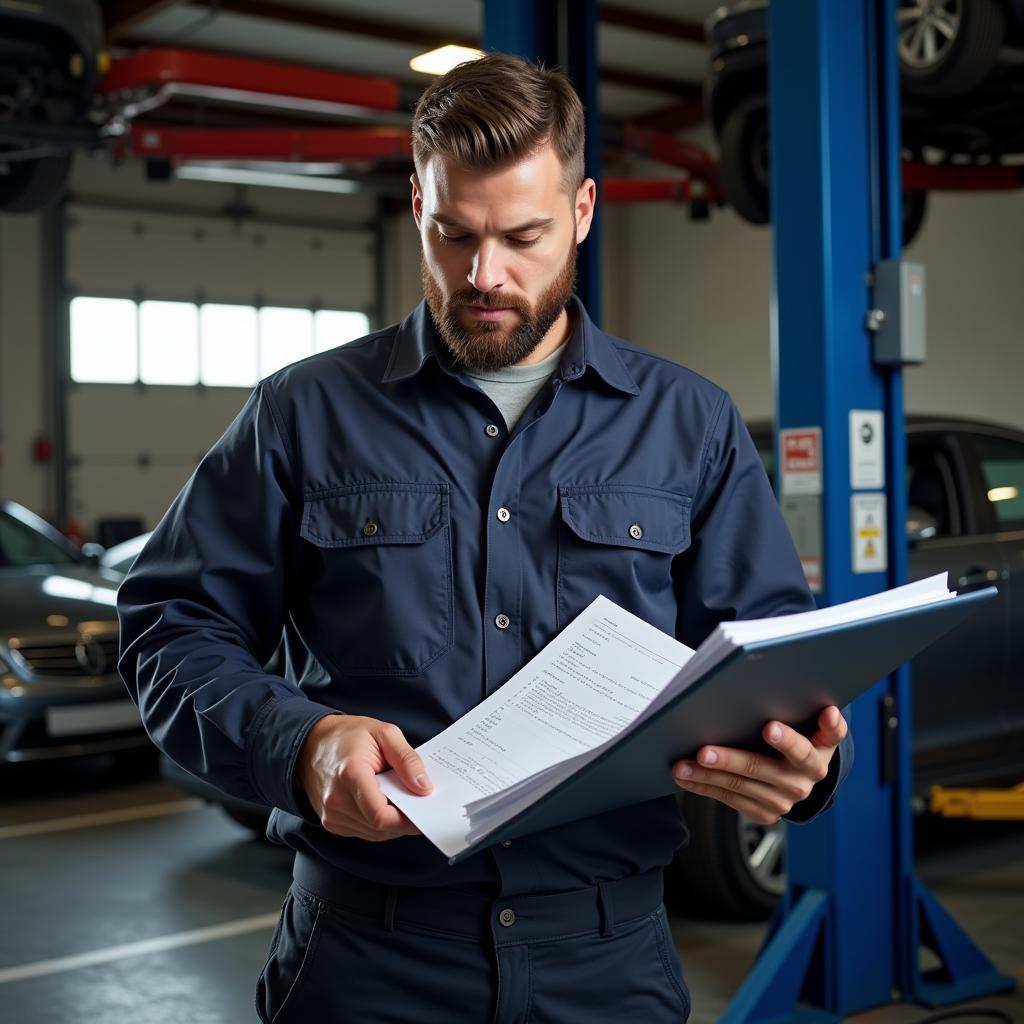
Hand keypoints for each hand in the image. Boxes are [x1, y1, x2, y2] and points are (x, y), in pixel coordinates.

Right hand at [297, 714, 432, 840]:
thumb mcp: (385, 734)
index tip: (425, 810)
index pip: (381, 815)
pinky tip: (382, 802)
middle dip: (403, 819)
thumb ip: (407, 759)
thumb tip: (424, 787)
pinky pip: (364, 831)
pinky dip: (378, 823)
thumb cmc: (348, 736)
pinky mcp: (331, 822)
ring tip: (397, 796)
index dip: (407, 820)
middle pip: (380, 827)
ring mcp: (331, 814)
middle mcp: (336, 799)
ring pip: (374, 834)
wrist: (312, 743)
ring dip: (392, 822)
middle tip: (416, 800)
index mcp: (350, 774)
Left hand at [671, 706, 847, 824]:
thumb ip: (791, 705)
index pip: (815, 740)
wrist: (800, 772)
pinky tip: (686, 778)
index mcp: (820, 748)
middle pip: (765, 767)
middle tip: (704, 752)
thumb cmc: (796, 733)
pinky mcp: (767, 812)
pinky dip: (705, 787)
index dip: (792, 737)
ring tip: (683, 765)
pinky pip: (732, 799)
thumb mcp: (803, 719)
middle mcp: (807, 778)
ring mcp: (786, 798)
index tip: (770, 726)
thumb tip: (756, 686)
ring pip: (741, 785)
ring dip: (708, 775)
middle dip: (731, 759)